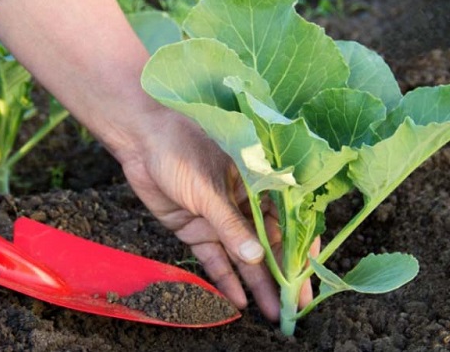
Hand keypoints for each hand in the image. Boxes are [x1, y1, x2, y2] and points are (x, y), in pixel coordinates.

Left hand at [0, 0, 314, 318]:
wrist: (141, 138)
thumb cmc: (182, 146)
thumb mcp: (209, 188)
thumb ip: (232, 225)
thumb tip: (256, 259)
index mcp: (258, 183)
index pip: (288, 219)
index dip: (300, 247)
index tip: (309, 273)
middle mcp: (243, 202)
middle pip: (268, 244)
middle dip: (281, 274)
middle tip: (294, 305)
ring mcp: (219, 217)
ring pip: (243, 256)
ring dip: (256, 283)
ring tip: (272, 312)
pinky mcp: (196, 228)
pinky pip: (214, 258)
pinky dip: (224, 278)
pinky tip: (238, 300)